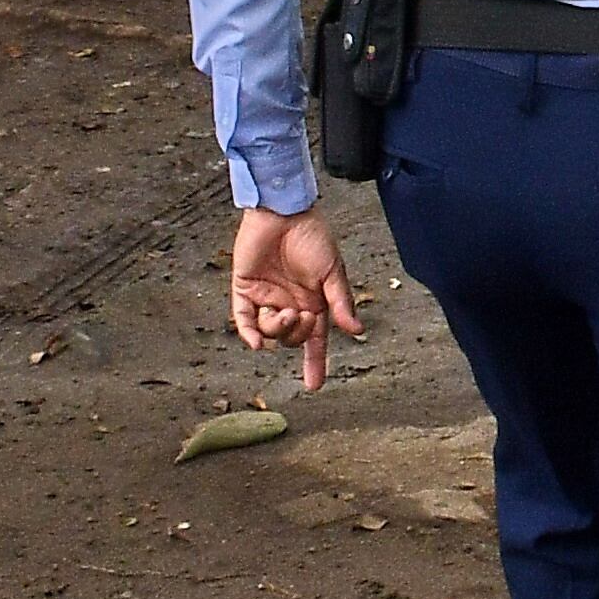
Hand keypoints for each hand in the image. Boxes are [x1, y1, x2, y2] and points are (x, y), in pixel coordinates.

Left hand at [227, 209, 363, 392]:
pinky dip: (248, 333)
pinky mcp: (244, 289)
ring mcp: (266, 298)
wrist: (283, 213)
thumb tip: (356, 331)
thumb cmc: (312, 238)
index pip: (314, 340)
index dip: (315, 363)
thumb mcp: (332, 272)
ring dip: (277, 329)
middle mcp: (290, 304)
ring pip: (269, 331)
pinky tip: (256, 342)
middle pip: (291, 338)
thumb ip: (340, 302)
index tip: (314, 385)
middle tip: (301, 314)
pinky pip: (243, 319)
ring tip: (284, 311)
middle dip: (297, 334)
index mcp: (314, 302)